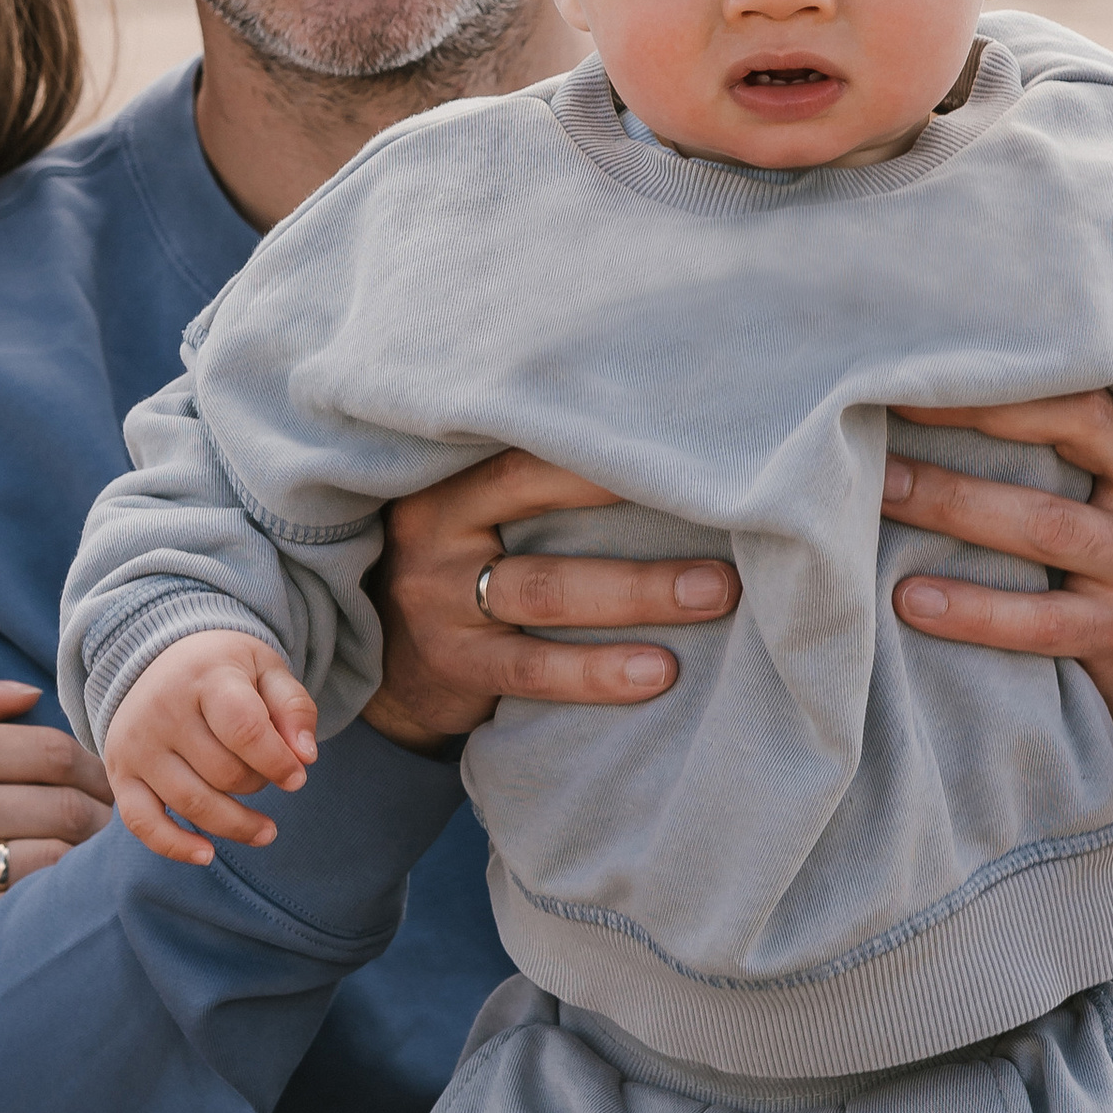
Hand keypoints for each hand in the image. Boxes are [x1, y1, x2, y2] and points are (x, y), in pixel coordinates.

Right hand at [0, 664, 112, 986]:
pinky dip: (38, 916)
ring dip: (79, 872)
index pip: (50, 752)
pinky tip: (43, 914)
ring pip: (50, 867)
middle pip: (62, 809)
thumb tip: (26, 694)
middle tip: (110, 837)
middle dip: (99, 823)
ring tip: (86, 875)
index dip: (93, 773)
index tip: (104, 790)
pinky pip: (13, 919)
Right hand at [101, 631, 320, 868]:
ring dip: (236, 824)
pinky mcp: (121, 774)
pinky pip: (142, 823)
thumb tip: (305, 757)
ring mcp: (137, 745)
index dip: (278, 762)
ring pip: (193, 803)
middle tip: (268, 777)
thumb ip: (293, 707)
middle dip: (258, 785)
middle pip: (224, 773)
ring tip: (265, 830)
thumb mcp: (266, 669)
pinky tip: (206, 855)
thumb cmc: (223, 669)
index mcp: (204, 677)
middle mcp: (162, 711)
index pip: (245, 730)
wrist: (156, 657)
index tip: (297, 776)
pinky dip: (175, 846)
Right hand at [361, 449, 739, 752]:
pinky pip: (535, 670)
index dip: (598, 446)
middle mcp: (433, 534)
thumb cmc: (462, 567)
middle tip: (725, 519)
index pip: (525, 453)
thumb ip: (529, 484)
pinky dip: (599, 673)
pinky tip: (658, 673)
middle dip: (636, 512)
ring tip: (713, 596)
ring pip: (548, 593)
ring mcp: (439, 604)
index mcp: (446, 483)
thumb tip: (659, 451)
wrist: (386, 664)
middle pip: (541, 514)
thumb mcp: (470, 514)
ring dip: (638, 595)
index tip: (679, 439)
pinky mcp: (455, 666)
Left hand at [885, 391, 1112, 752]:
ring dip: (954, 507)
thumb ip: (1063, 466)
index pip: (1082, 396)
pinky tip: (911, 600)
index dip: (1003, 381)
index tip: (922, 370)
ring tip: (881, 498)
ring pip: (1045, 526)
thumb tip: (940, 416)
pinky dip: (970, 610)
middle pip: (1070, 438)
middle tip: (882, 426)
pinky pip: (1039, 621)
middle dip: (973, 422)